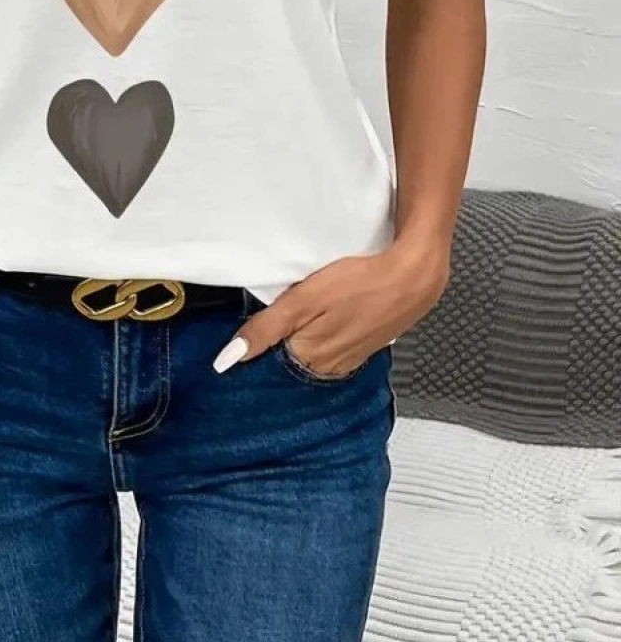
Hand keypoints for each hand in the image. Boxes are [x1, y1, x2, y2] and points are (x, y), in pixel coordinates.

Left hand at [212, 238, 448, 374]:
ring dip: (308, 328)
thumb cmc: (361, 281)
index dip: (262, 332)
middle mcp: (327, 367)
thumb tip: (227, 360)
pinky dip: (329, 326)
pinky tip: (335, 309)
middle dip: (285, 329)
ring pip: (311, 345)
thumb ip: (264, 330)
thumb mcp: (303, 300)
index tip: (266, 314)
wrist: (413, 275)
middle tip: (295, 301)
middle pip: (289, 350)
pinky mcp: (363, 346)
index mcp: (308, 358)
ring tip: (316, 302)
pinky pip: (333, 340)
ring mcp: (348, 358)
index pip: (268, 354)